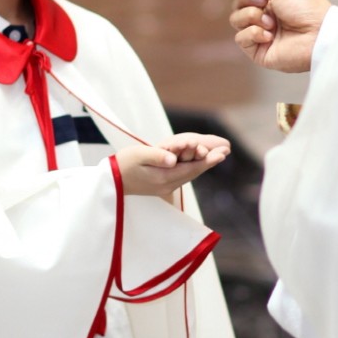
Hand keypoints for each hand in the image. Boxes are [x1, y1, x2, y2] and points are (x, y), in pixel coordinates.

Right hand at [115, 133, 229, 197]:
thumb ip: (157, 156)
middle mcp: (167, 184)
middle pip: (193, 172)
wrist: (111, 181)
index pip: (190, 169)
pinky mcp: (162, 184)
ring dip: (204, 165)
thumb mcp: (139, 156)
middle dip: (209, 162)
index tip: (221, 154)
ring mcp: (165, 186)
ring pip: (189, 174)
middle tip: (225, 152)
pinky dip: (194, 167)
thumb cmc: (123, 164)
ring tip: (218, 156)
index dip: (207, 161)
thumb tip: (173, 159)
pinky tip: (199, 162)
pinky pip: (183, 175)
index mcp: (163, 177)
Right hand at [225, 0, 330, 72]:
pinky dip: (253, 34)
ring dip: (252, 17)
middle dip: (248, 1)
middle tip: (265, 3)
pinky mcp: (258, 51)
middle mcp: (263, 16)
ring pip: (235, 20)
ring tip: (272, 22)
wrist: (318, 34)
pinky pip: (241, 38)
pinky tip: (269, 35)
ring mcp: (260, 34)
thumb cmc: (305, 7)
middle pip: (236, 4)